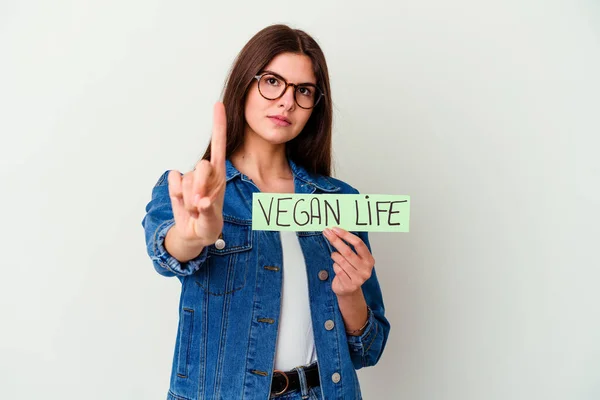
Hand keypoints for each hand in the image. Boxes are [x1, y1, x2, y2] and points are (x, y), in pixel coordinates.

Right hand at [167, 102, 226, 246]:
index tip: (218, 105)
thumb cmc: (209, 224)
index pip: (219, 145)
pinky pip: (173, 181)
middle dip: (200, 186)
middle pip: (201, 166)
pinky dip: (176, 195)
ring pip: (186, 180)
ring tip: (195, 210)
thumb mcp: (212, 222)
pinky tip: (183, 202)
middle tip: (201, 204)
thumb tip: (201, 202)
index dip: (218, 125)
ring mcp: (190, 177)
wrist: (194, 233)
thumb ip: (207, 212)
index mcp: (220, 175)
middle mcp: (206, 172)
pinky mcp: (176, 183)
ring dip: (189, 199)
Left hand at [322, 227, 374, 296]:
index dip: (346, 235)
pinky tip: (337, 267)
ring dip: (334, 256)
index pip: (358, 244)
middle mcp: (366, 269)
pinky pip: (338, 270)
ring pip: (341, 261)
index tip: (335, 229)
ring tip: (334, 255)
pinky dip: (335, 266)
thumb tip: (337, 232)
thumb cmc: (350, 271)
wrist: (349, 291)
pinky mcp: (350, 285)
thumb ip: (350, 247)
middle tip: (327, 233)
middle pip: (348, 251)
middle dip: (336, 241)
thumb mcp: (355, 259)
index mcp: (369, 260)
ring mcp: (359, 278)